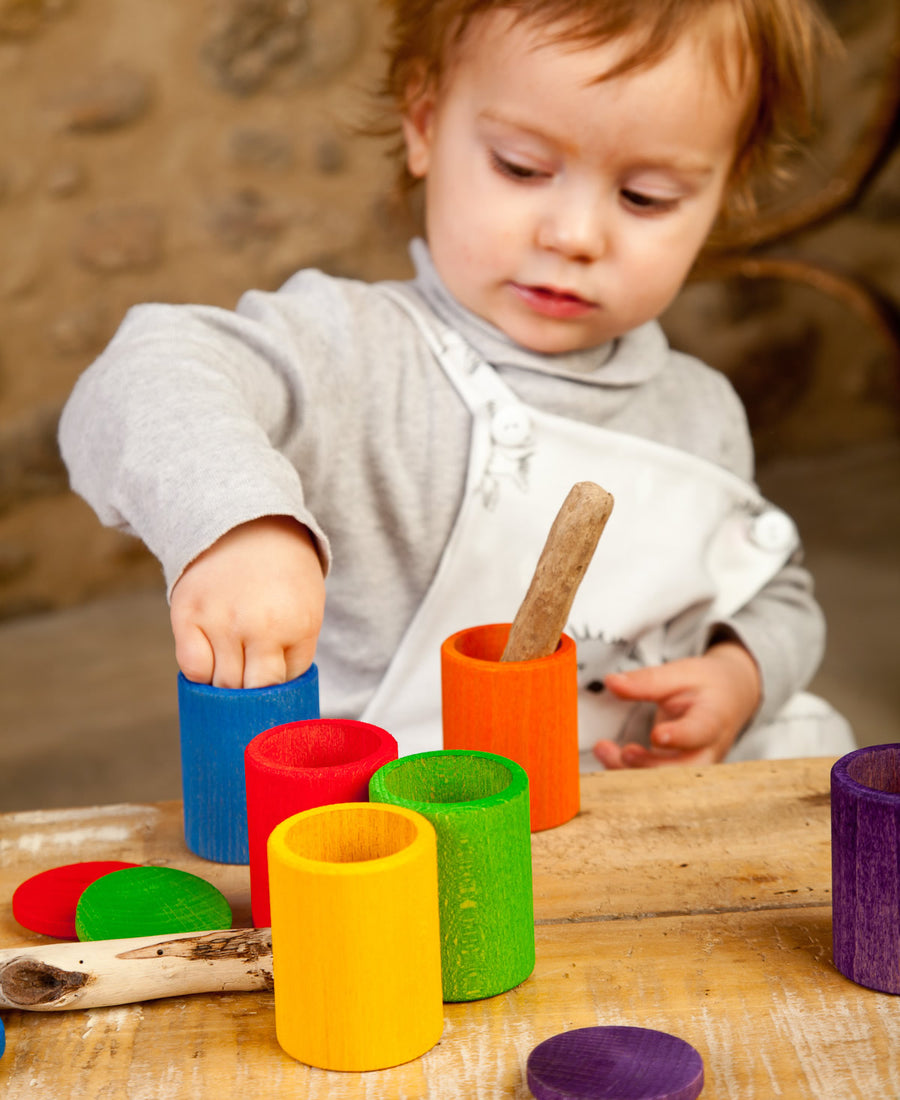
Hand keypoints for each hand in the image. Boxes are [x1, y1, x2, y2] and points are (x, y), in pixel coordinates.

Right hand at [169, 516, 325, 688]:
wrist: (248, 524)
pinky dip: (202, 673)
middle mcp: (259, 626)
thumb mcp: (307, 611)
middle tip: (253, 683)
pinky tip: (213, 658)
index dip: (279, 692)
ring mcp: (220, 620)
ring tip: (236, 663)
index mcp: (298, 625)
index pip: (284, 686)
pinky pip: (192, 668)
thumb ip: (294, 654)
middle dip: (254, 695)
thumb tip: (274, 703)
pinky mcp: (187, 614)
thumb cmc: (283, 575)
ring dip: (228, 685)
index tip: (274, 692)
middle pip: (252, 692)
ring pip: (221, 686)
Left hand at [592, 641, 760, 768]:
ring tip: (602, 748)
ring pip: (665, 783)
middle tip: (625, 752)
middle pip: (684, 770)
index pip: (700, 732)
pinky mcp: (678, 775)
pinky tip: (606, 754)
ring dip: (631, 772)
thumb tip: (611, 681)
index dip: (680, 737)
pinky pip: (654, 783)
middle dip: (652, 766)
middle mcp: (706, 751)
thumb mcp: (680, 673)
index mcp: (712, 719)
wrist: (728, 700)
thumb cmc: (704, 686)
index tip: (657, 735)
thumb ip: (647, 681)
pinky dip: (627, 773)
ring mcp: (694, 768)